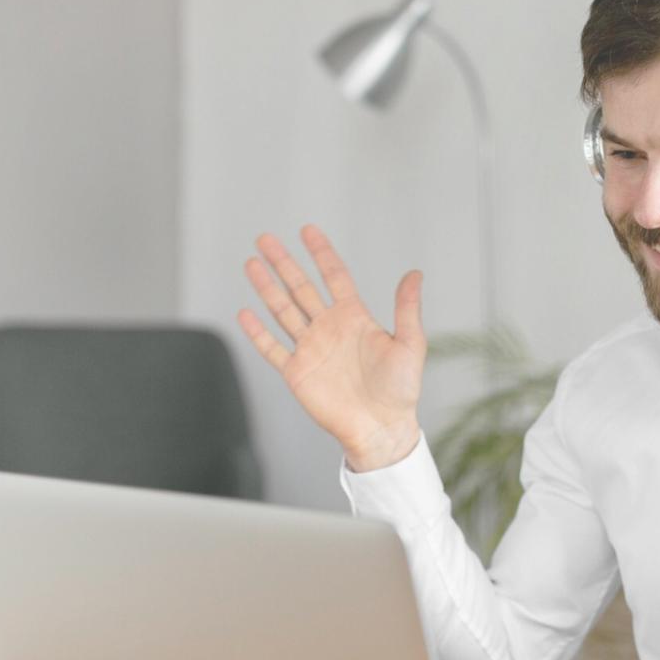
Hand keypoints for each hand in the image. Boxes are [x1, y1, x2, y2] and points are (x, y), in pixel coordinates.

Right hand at [237, 225, 425, 471]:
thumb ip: (407, 309)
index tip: (308, 231)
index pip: (334, 277)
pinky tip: (245, 312)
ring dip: (266, 288)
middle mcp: (329, 329)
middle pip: (300, 288)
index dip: (321, 254)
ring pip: (282, 311)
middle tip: (265, 239)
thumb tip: (414, 273)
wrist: (381, 428)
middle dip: (283, 263)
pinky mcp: (297, 372)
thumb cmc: (400, 391)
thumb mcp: (410, 345)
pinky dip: (257, 331)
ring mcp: (311, 349)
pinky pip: (272, 348)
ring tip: (251, 264)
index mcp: (355, 318)